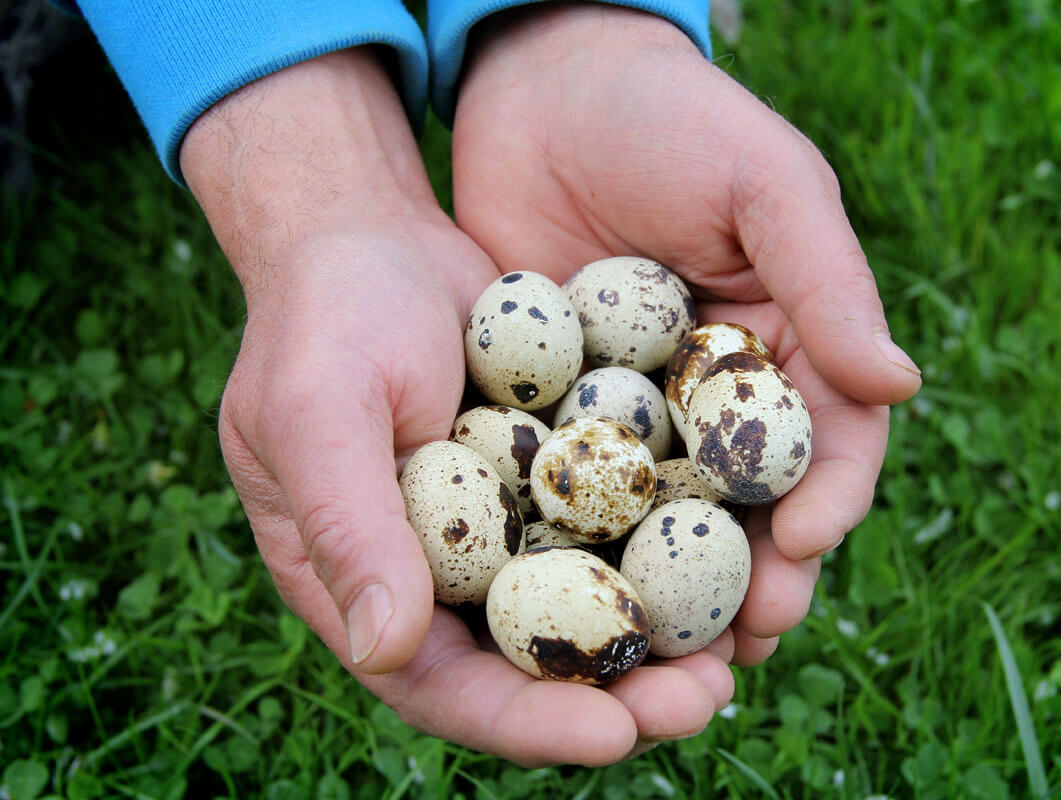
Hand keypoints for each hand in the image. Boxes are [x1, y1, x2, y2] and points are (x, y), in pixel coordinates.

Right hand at [181, 48, 730, 765]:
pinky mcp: (555, 476)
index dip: (529, 722)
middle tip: (704, 699)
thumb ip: (346, 527)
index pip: (446, 686)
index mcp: (369, 585)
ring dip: (662, 639)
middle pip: (534, 667)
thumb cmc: (325, 319)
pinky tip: (740, 554)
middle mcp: (444, 573)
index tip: (614, 736)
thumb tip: (384, 652)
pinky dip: (669, 551)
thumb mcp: (318, 413)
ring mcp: (505, 527)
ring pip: (589, 607)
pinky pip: (617, 527)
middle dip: (619, 698)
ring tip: (741, 650)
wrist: (373, 235)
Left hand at [453, 5, 922, 665]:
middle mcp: (718, 393)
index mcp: (787, 345)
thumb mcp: (765, 183)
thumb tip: (901, 386)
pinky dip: (584, 548)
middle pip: (748, 507)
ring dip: (674, 595)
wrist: (538, 84)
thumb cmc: (669, 118)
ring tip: (669, 659)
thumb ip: (830, 281)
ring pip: (666, 521)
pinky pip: (578, 491)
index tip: (802, 551)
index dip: (825, 504)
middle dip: (752, 580)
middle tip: (741, 646)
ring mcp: (638, 412)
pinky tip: (577, 598)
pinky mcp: (560, 415)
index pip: (825, 442)